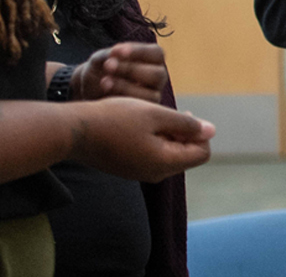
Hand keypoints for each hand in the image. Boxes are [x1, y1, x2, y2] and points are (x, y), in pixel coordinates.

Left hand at [67, 43, 168, 102]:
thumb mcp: (102, 58)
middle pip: (158, 74)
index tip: (116, 51)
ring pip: (151, 95)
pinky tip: (105, 96)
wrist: (90, 90)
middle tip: (108, 66)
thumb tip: (115, 53)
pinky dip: (121, 102)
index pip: (157, 53)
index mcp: (154, 59)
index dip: (139, 52)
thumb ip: (109, 54)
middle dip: (131, 70)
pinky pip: (139, 110)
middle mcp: (158, 77)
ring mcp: (153, 96)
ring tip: (104, 82)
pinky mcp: (144, 113)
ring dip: (126, 87)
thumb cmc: (101, 69)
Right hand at [67, 97, 211, 181]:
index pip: (202, 152)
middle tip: (164, 113)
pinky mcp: (127, 168)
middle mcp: (154, 174)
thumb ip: (186, 124)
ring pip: (169, 153)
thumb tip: (211, 131)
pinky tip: (136, 124)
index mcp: (164, 163)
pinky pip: (152, 155)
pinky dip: (152, 139)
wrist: (74, 131)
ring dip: (167, 134)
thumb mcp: (155, 115)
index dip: (199, 131)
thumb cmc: (115, 118)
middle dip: (183, 133)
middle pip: (186, 154)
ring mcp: (139, 173)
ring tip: (148, 117)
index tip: (181, 113)